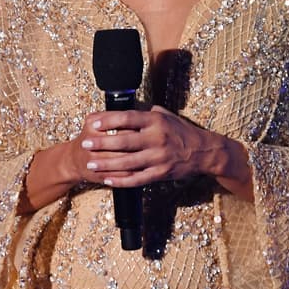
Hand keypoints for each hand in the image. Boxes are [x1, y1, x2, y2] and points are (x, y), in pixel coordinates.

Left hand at [78, 105, 233, 188]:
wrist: (204, 151)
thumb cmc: (181, 131)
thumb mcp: (165, 115)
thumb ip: (145, 112)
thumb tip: (122, 107)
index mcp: (156, 121)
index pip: (128, 118)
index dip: (108, 120)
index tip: (93, 123)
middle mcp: (157, 138)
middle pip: (124, 141)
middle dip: (102, 143)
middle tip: (85, 144)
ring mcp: (159, 158)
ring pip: (128, 162)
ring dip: (107, 164)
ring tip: (91, 164)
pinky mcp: (161, 174)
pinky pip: (137, 179)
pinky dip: (121, 181)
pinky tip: (108, 180)